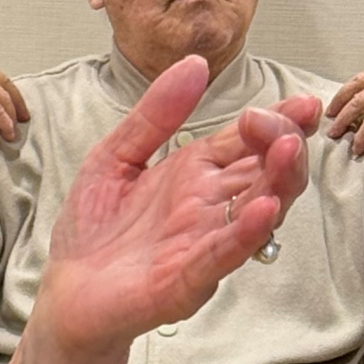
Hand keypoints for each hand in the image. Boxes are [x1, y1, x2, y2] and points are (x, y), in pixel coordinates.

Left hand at [0, 54, 308, 363]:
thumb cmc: (92, 234)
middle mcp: (209, 208)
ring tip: (288, 150)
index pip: (249, 143)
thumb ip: (153, 116)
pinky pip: (224, 255)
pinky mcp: (186, 280)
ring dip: (279, 181)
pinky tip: (263, 209)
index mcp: (195, 176)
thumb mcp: (114, 159)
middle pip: (267, 172)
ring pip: (259, 211)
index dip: (279, 122)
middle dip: (284, 144)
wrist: (64, 299)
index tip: (299, 103)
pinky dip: (245, 233)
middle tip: (283, 124)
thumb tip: (192, 64)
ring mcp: (203, 244)